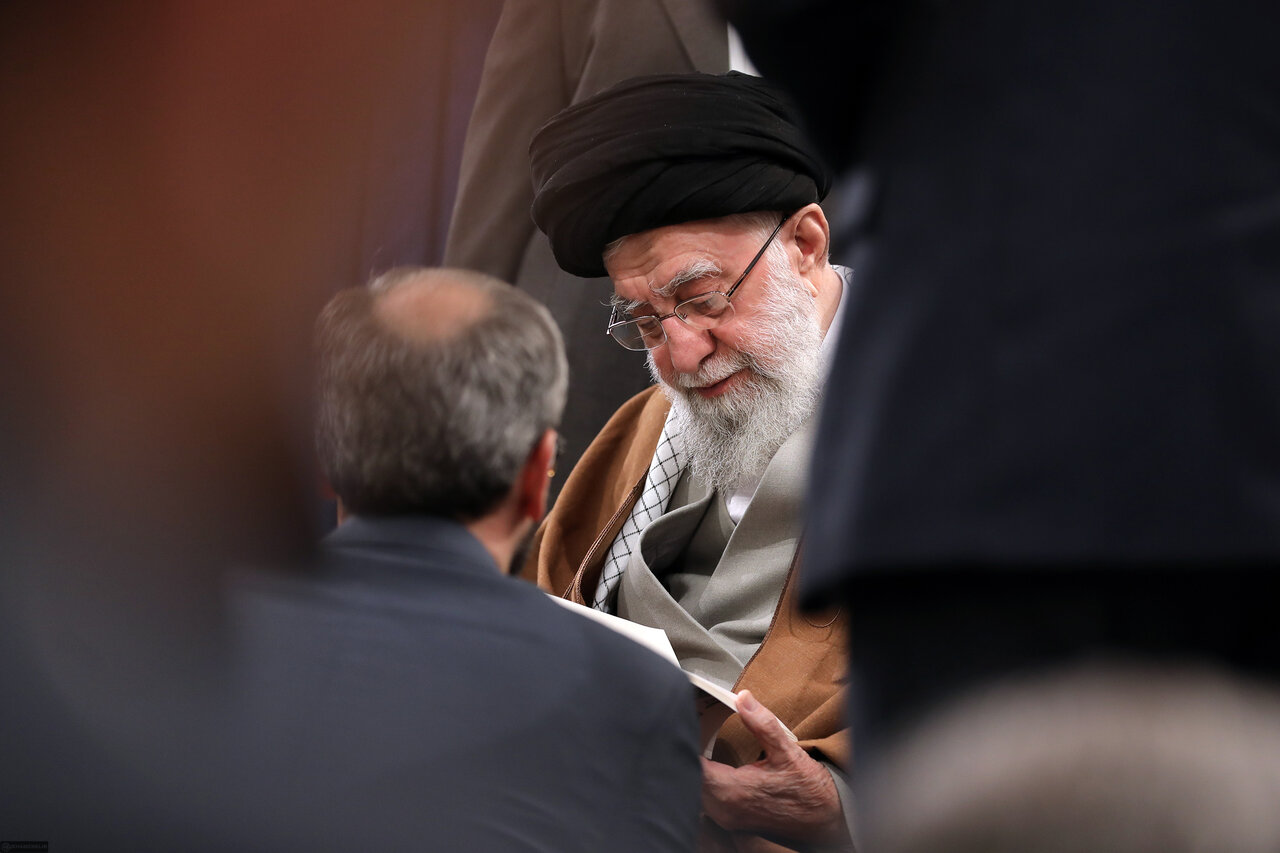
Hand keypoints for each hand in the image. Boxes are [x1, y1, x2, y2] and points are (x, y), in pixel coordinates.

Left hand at [700, 690, 850, 845]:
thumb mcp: (787, 751)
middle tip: (688, 732)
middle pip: (689, 780)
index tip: (684, 726)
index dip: (685, 746)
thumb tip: (743, 699)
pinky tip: (709, 768)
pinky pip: (705, 801)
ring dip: (694, 771)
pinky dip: (703, 783)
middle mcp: (725, 809)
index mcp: (734, 791)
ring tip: (696, 746)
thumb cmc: (808, 790)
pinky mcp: (731, 821)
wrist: (824, 820)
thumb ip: (763, 724)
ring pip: (695, 793)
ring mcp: (727, 818)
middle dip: (687, 756)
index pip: (693, 768)